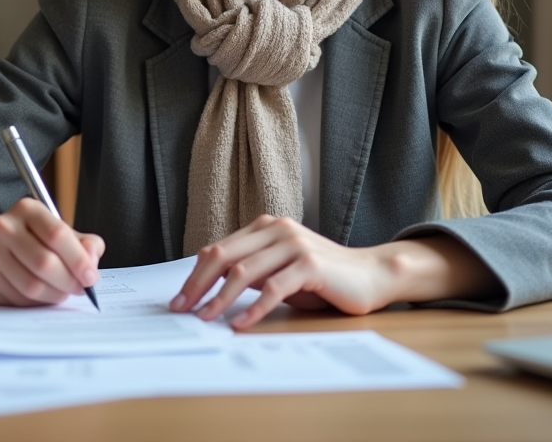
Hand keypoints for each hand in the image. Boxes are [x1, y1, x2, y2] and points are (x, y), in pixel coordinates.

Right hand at [0, 197, 104, 306]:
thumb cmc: (35, 240)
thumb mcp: (61, 232)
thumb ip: (85, 244)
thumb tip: (91, 261)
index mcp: (27, 209)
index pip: (57, 234)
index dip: (78, 259)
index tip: (90, 277)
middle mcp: (4, 227)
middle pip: (44, 262)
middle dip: (68, 281)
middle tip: (79, 289)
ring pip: (31, 285)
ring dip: (55, 295)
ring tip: (62, 292)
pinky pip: (18, 299)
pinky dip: (37, 303)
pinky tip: (42, 295)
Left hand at [170, 216, 396, 328]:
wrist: (371, 275)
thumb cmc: (323, 278)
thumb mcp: (279, 270)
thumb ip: (250, 271)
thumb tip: (208, 286)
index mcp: (266, 226)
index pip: (218, 249)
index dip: (195, 275)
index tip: (180, 299)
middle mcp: (277, 229)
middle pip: (223, 256)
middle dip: (198, 285)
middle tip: (182, 309)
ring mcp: (294, 245)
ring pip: (244, 272)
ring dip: (220, 299)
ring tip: (206, 319)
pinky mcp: (311, 265)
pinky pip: (273, 288)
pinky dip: (253, 309)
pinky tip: (241, 324)